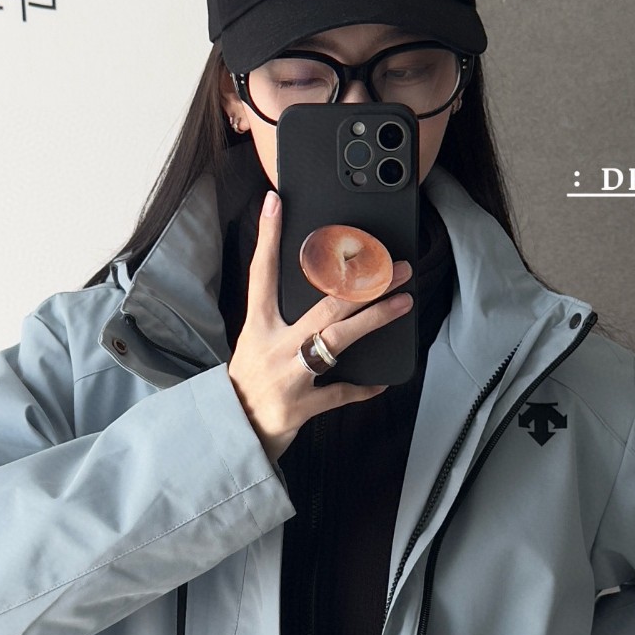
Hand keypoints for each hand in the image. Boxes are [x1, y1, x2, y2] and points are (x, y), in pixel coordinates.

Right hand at [227, 191, 413, 463]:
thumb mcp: (256, 345)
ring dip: (374, 320)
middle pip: (324, 307)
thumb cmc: (248, 384)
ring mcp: (288, 376)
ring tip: (403, 304)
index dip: (267, 237)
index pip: (262, 274)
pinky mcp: (300, 406)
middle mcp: (273, 347)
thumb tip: (325, 295)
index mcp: (258, 327)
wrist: (232, 432)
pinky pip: (340, 394)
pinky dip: (362, 389)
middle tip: (395, 267)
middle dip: (364, 284)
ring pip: (337, 341)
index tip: (275, 203)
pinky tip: (382, 382)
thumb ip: (283, 322)